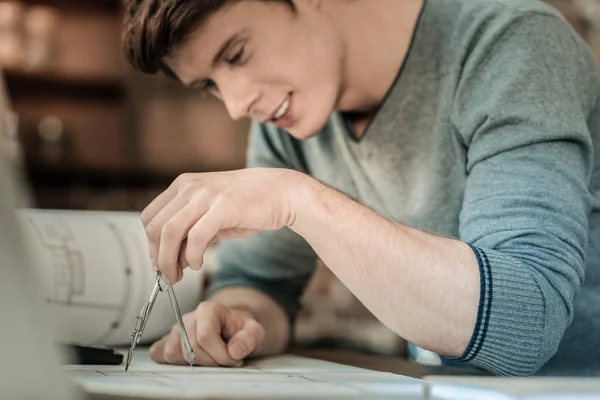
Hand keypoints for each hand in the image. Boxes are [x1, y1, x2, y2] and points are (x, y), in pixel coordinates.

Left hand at [142, 168, 302, 283]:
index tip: (159, 263)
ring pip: (170, 233)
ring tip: (178, 275)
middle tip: (168, 276)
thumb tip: (172, 261)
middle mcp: (189, 187)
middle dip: (158, 257)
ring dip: (169, 261)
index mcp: (183, 185)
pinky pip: (196, 237)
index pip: (150, 217)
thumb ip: (190, 233)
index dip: (150, 245)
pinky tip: (198, 264)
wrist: (280, 192)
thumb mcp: (211, 215)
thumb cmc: (247, 205)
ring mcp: (206, 195)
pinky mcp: (223, 207)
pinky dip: (193, 256)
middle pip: (155, 227)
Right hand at [149, 301, 265, 366]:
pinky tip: (191, 362)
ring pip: (173, 353)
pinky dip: (171, 362)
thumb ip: (249, 339)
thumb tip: (235, 351)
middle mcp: (188, 318)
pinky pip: (158, 353)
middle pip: (190, 348)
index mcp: (208, 310)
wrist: (231, 330)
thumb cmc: (240, 330)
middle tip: (225, 361)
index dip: (221, 354)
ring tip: (210, 360)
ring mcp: (176, 330)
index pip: (205, 337)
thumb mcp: (254, 331)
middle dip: (211, 362)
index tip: (234, 359)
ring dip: (194, 364)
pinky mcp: (167, 342)